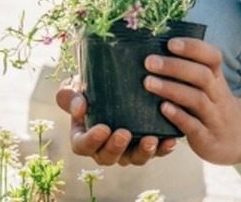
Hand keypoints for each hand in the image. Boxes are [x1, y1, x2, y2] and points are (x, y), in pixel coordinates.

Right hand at [55, 77, 178, 165]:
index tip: (102, 128)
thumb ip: (70, 96)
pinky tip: (170, 140)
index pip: (83, 146)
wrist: (111, 82)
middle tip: (124, 133)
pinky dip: (163, 148)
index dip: (92, 141)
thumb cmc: (88, 86)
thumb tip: (80, 107)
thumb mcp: (73, 87)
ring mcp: (127, 149)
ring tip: (151, 139)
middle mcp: (105, 148)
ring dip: (143, 152)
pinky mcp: (146, 145)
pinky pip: (156, 152)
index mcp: (84, 137)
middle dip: (117, 147)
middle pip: (108, 157)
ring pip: (134, 158)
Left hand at [143, 37, 240, 164]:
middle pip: (202, 76)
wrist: (240, 137)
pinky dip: (178, 116)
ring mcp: (214, 118)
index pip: (212, 57)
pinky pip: (194, 127)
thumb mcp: (210, 86)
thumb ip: (190, 70)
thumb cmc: (213, 105)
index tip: (170, 43)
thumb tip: (155, 52)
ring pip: (197, 100)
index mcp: (217, 78)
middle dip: (175, 67)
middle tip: (149, 61)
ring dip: (171, 89)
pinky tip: (163, 108)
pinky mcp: (208, 139)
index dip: (193, 48)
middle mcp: (218, 96)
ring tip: (148, 82)